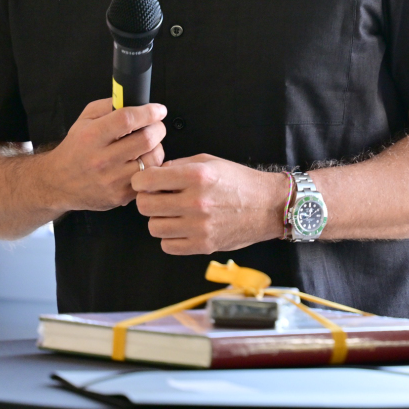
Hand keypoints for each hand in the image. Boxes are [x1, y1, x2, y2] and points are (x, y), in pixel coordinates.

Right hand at [37, 98, 166, 213]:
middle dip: (158, 128)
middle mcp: (101, 159)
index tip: (158, 110)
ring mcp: (112, 180)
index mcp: (92, 136)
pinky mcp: (120, 195)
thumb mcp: (84, 120)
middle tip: (156, 126)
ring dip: (157, 148)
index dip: (149, 112)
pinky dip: (151, 168)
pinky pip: (148, 178)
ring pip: (152, 160)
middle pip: (146, 139)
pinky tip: (142, 162)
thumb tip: (133, 98)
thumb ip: (108, 105)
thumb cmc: (75, 149)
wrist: (58, 182)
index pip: (128, 119)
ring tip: (148, 146)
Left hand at [133, 154, 292, 253]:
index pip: (147, 180)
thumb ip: (179, 166)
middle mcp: (196, 202)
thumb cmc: (239, 181)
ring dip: (159, 219)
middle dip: (147, 200)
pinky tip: (181, 227)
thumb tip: (152, 173)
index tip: (145, 182)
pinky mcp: (203, 245)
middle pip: (145, 206)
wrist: (267, 205)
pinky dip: (170, 237)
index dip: (141, 180)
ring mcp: (199, 226)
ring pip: (154, 227)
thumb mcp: (209, 162)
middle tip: (157, 197)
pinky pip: (168, 246)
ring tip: (171, 213)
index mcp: (196, 176)